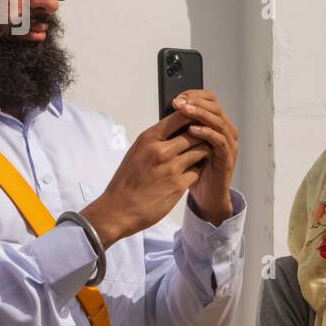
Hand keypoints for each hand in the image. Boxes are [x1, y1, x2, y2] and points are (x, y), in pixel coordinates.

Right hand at [80, 109, 214, 245]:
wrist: (119, 209)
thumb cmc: (127, 181)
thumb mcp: (137, 152)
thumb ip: (155, 140)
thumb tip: (173, 129)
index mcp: (149, 139)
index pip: (179, 117)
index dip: (193, 116)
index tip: (198, 120)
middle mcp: (161, 150)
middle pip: (195, 133)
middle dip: (203, 136)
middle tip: (206, 140)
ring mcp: (171, 167)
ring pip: (201, 151)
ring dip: (204, 153)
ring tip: (202, 156)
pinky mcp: (179, 184)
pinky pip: (198, 171)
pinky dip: (199, 170)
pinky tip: (195, 171)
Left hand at [173, 89, 238, 225]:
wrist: (204, 197)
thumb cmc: (193, 171)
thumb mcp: (184, 145)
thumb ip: (181, 128)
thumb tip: (167, 111)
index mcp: (215, 125)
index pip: (209, 100)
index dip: (194, 95)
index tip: (176, 97)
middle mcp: (225, 131)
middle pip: (215, 107)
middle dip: (196, 102)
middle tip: (179, 102)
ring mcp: (228, 145)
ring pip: (218, 121)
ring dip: (200, 114)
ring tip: (184, 111)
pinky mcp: (227, 158)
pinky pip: (219, 140)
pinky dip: (206, 133)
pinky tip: (193, 130)